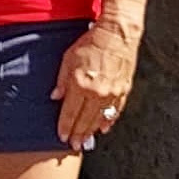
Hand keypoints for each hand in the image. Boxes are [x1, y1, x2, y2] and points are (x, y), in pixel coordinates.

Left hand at [53, 19, 138, 152]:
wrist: (117, 34)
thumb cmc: (90, 43)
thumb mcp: (68, 59)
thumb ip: (61, 81)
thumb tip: (55, 98)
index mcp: (81, 85)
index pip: (71, 112)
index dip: (65, 126)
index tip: (62, 136)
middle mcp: (98, 92)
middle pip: (86, 119)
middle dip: (78, 133)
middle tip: (73, 145)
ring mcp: (113, 93)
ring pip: (101, 118)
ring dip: (92, 131)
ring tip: (86, 140)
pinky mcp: (124, 90)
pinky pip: (115, 111)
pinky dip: (109, 121)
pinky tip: (103, 128)